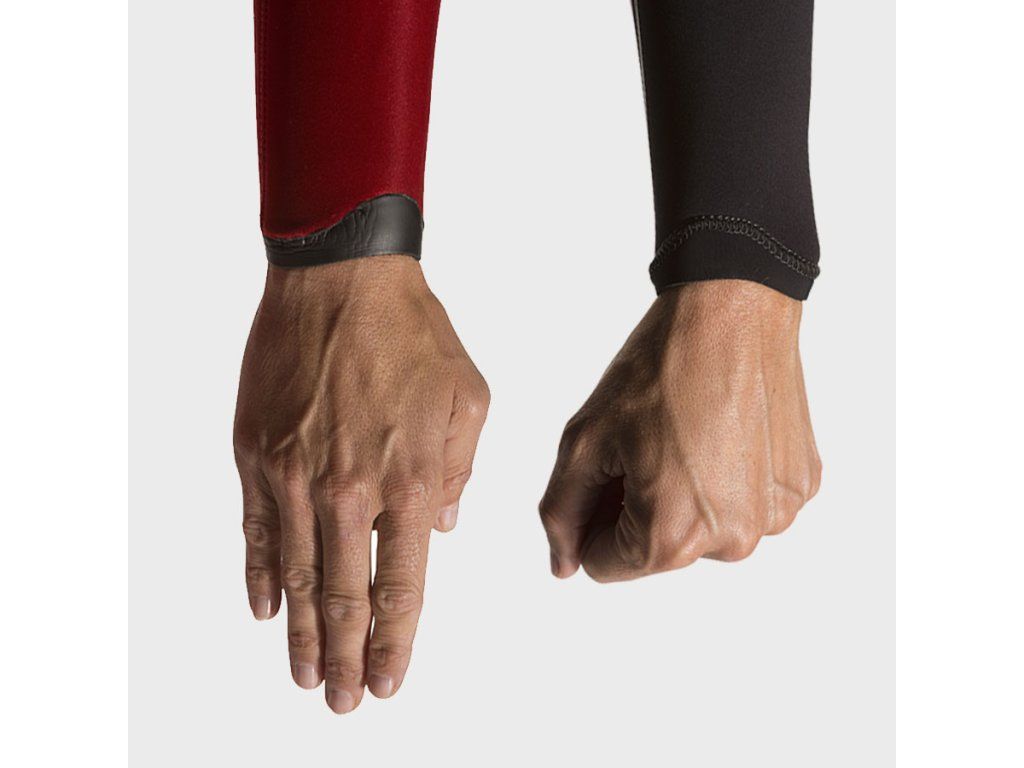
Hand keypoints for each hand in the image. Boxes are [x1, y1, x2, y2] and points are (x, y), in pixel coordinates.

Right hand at [233, 256, 488, 712]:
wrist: (342, 278)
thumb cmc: (414, 334)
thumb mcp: (469, 399)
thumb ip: (460, 470)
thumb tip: (441, 526)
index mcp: (410, 481)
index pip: (401, 585)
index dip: (393, 641)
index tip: (386, 682)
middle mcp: (348, 491)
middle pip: (344, 596)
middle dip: (344, 656)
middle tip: (341, 702)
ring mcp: (295, 475)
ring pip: (296, 575)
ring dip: (300, 632)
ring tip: (303, 677)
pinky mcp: (257, 455)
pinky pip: (256, 531)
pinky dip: (261, 575)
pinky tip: (265, 609)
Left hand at [539, 281, 820, 581]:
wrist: (732, 310)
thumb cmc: (657, 370)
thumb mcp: (584, 441)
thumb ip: (562, 513)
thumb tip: (563, 565)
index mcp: (671, 538)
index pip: (601, 563)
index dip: (591, 513)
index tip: (609, 464)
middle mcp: (731, 543)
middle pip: (654, 550)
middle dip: (636, 505)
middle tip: (646, 441)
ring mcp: (774, 517)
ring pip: (700, 529)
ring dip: (683, 495)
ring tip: (685, 434)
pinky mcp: (799, 488)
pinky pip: (743, 502)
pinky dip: (727, 477)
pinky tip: (723, 430)